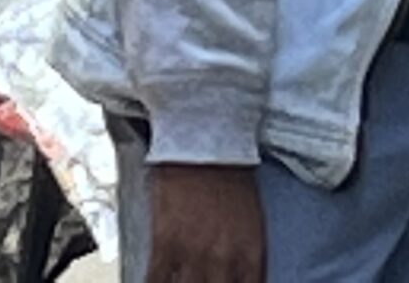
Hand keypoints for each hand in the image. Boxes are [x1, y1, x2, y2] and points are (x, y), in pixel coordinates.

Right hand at [145, 163, 265, 282]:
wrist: (204, 140)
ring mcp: (194, 253)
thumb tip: (239, 278)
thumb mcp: (252, 218)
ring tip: (181, 282)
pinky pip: (156, 282)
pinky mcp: (166, 242)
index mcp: (251, 252)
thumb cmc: (230, 174)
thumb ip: (246, 254)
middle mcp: (225, 258)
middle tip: (200, 282)